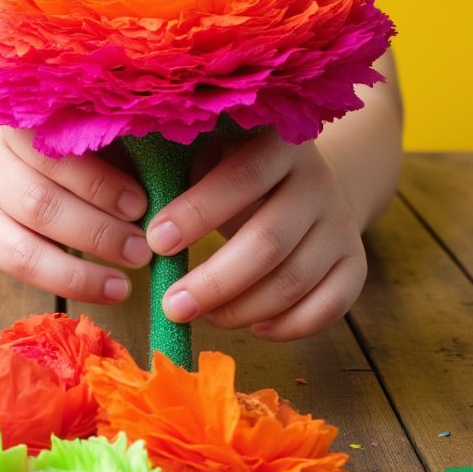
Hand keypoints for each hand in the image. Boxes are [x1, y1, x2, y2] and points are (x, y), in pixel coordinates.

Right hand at [0, 126, 150, 302]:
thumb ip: (120, 149)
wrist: (13, 152)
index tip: (141, 206)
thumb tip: (172, 183)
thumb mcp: (95, 134)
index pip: (58, 153)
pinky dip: (64, 282)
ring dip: (78, 272)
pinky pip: (15, 268)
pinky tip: (104, 289)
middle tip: (141, 250)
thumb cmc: (74, 142)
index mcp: (22, 118)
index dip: (99, 184)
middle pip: (39, 203)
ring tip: (124, 283)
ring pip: (21, 247)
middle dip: (96, 232)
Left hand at [146, 131, 366, 340]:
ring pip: (295, 281)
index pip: (242, 177)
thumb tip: (118, 205)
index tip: (154, 242)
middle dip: (214, 281)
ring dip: (241, 309)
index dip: (197, 212)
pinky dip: (289, 326)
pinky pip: (329, 307)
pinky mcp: (354, 262)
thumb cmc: (229, 169)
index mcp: (277, 144)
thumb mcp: (205, 153)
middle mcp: (317, 182)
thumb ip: (172, 170)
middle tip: (170, 305)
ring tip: (200, 315)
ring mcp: (341, 224)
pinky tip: (254, 327)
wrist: (305, 179)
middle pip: (269, 242)